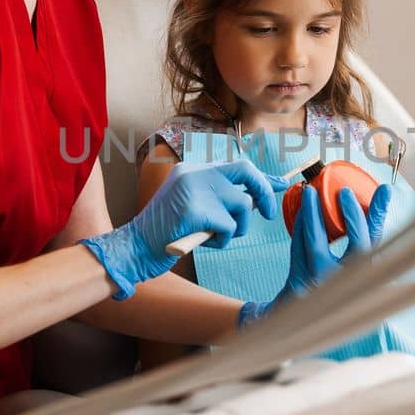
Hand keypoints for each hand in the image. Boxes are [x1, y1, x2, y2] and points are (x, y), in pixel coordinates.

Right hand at [84, 160, 284, 298]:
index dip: (262, 177)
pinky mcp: (195, 209)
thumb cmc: (165, 234)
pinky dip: (222, 241)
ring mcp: (195, 188)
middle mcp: (195, 172)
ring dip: (236, 228)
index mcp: (193, 170)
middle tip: (270, 213)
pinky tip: (202, 243)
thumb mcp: (193, 208)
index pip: (238, 166)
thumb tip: (259, 198)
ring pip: (242, 205)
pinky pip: (229, 227)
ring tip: (214, 237)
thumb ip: (220, 198)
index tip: (280, 185)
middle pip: (246, 171)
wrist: (134, 248)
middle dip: (264, 191)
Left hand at [238, 183, 391, 327]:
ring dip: (313, 215)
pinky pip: (298, 249)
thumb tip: (384, 201)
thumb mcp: (360, 274)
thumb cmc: (334, 294)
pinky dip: (299, 228)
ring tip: (310, 192)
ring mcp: (323, 285)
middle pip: (356, 247)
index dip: (382, 216)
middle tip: (344, 192)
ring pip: (317, 244)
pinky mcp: (300, 282)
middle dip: (352, 216)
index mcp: (367, 280)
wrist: (303, 325)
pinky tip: (300, 212)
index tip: (384, 191)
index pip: (379, 245)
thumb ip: (371, 247)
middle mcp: (350, 286)